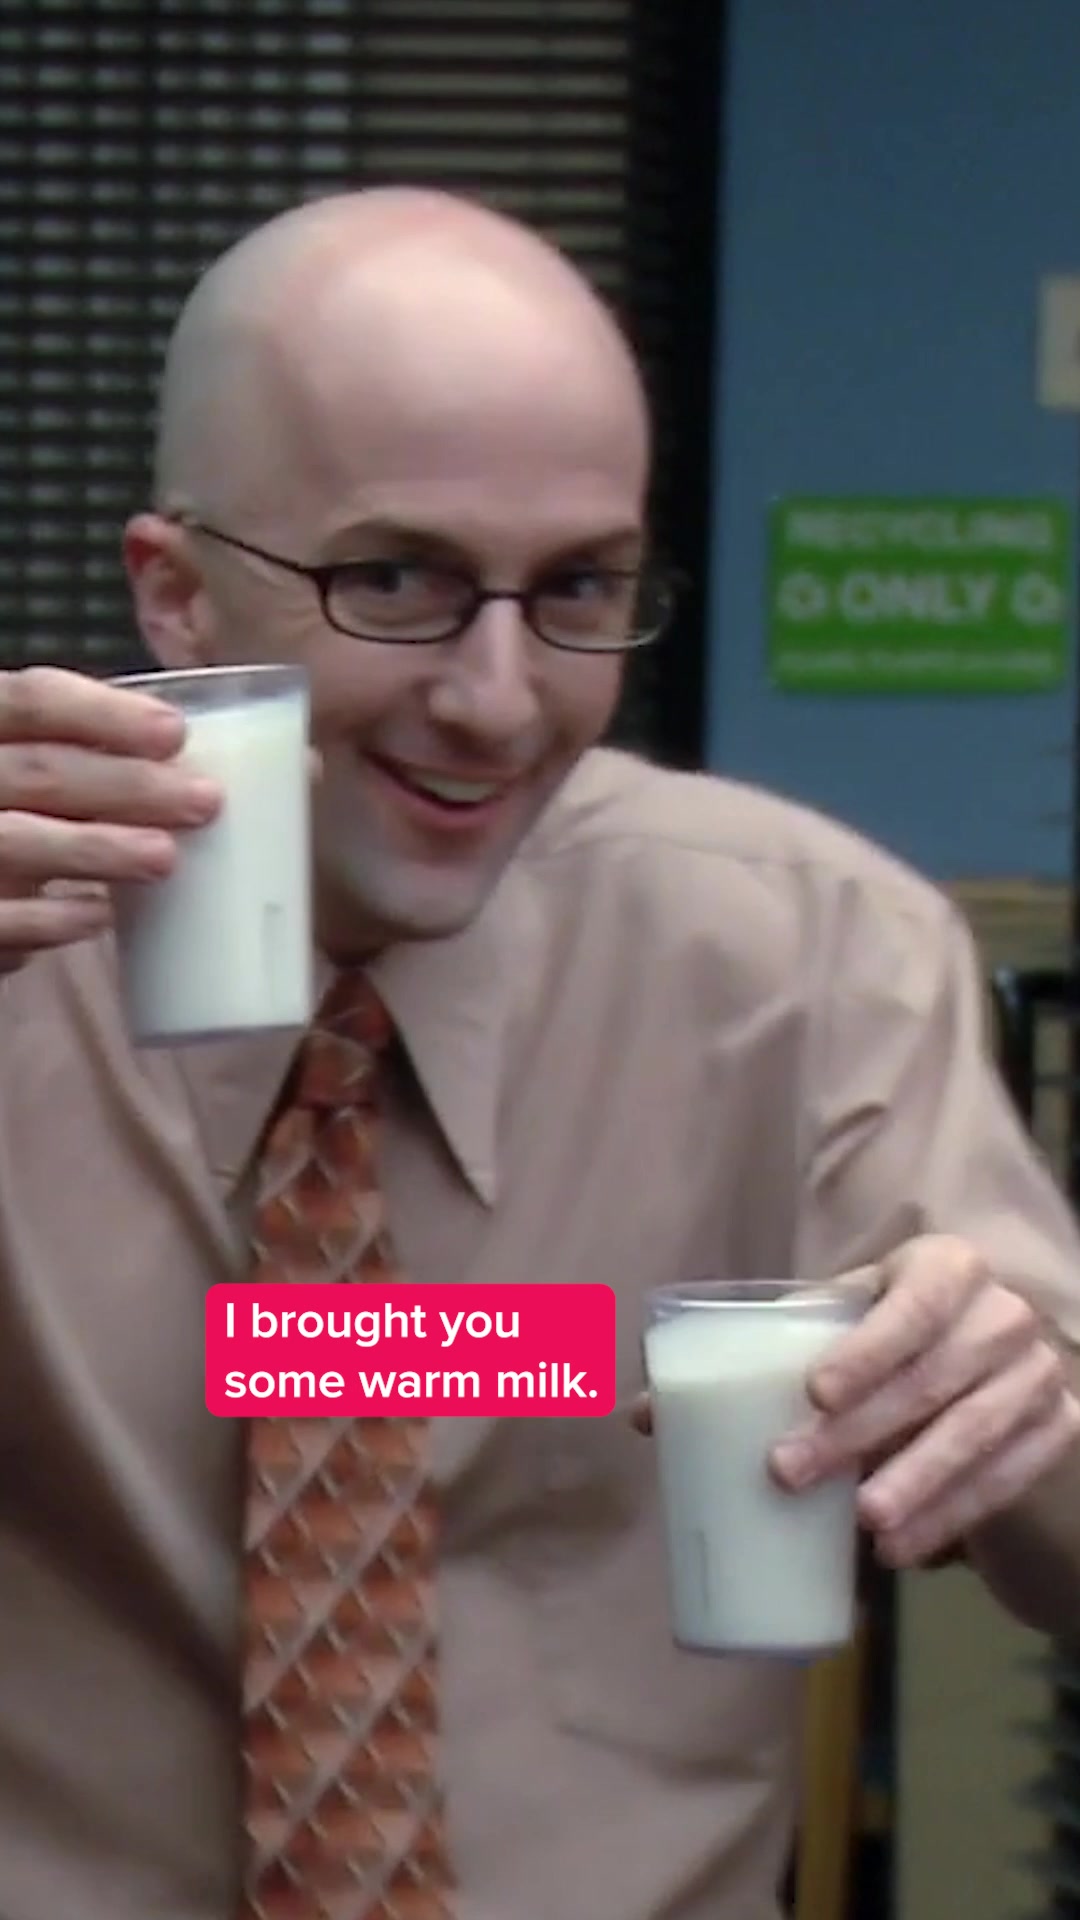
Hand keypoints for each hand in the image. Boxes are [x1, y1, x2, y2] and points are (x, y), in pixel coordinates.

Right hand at [0, 665, 221, 968]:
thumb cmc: (35, 808)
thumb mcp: (61, 765)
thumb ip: (134, 755)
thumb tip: (302, 766)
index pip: (32, 699)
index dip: (101, 711)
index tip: (175, 733)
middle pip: (41, 771)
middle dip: (125, 785)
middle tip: (206, 803)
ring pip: (17, 840)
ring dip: (95, 849)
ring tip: (165, 858)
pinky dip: (48, 920)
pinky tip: (98, 918)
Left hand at [769, 1235, 1079, 1566]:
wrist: (984, 1362)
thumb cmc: (893, 1333)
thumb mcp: (853, 1316)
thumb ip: (790, 1339)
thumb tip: (678, 1399)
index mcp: (949, 1266)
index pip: (913, 1304)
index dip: (867, 1349)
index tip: (814, 1393)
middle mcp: (1005, 1313)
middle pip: (932, 1378)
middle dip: (859, 1432)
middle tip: (792, 1472)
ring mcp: (1040, 1373)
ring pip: (974, 1434)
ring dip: (914, 1484)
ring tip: (864, 1525)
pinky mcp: (1058, 1428)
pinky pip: (1005, 1480)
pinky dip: (951, 1516)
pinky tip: (905, 1547)